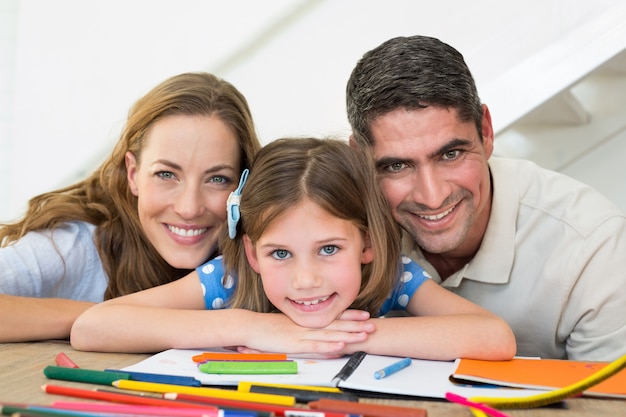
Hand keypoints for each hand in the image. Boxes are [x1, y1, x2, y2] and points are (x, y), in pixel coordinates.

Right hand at [236, 310, 374, 358]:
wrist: (249, 326)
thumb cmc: (265, 328)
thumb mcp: (286, 325)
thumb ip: (301, 328)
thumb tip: (315, 333)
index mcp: (306, 320)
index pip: (332, 317)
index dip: (349, 315)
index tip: (364, 314)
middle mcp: (307, 325)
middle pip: (335, 324)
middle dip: (355, 324)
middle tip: (372, 323)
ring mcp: (302, 334)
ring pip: (329, 334)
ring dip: (348, 335)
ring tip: (363, 335)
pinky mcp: (294, 344)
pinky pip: (314, 346)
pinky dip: (328, 347)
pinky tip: (340, 347)